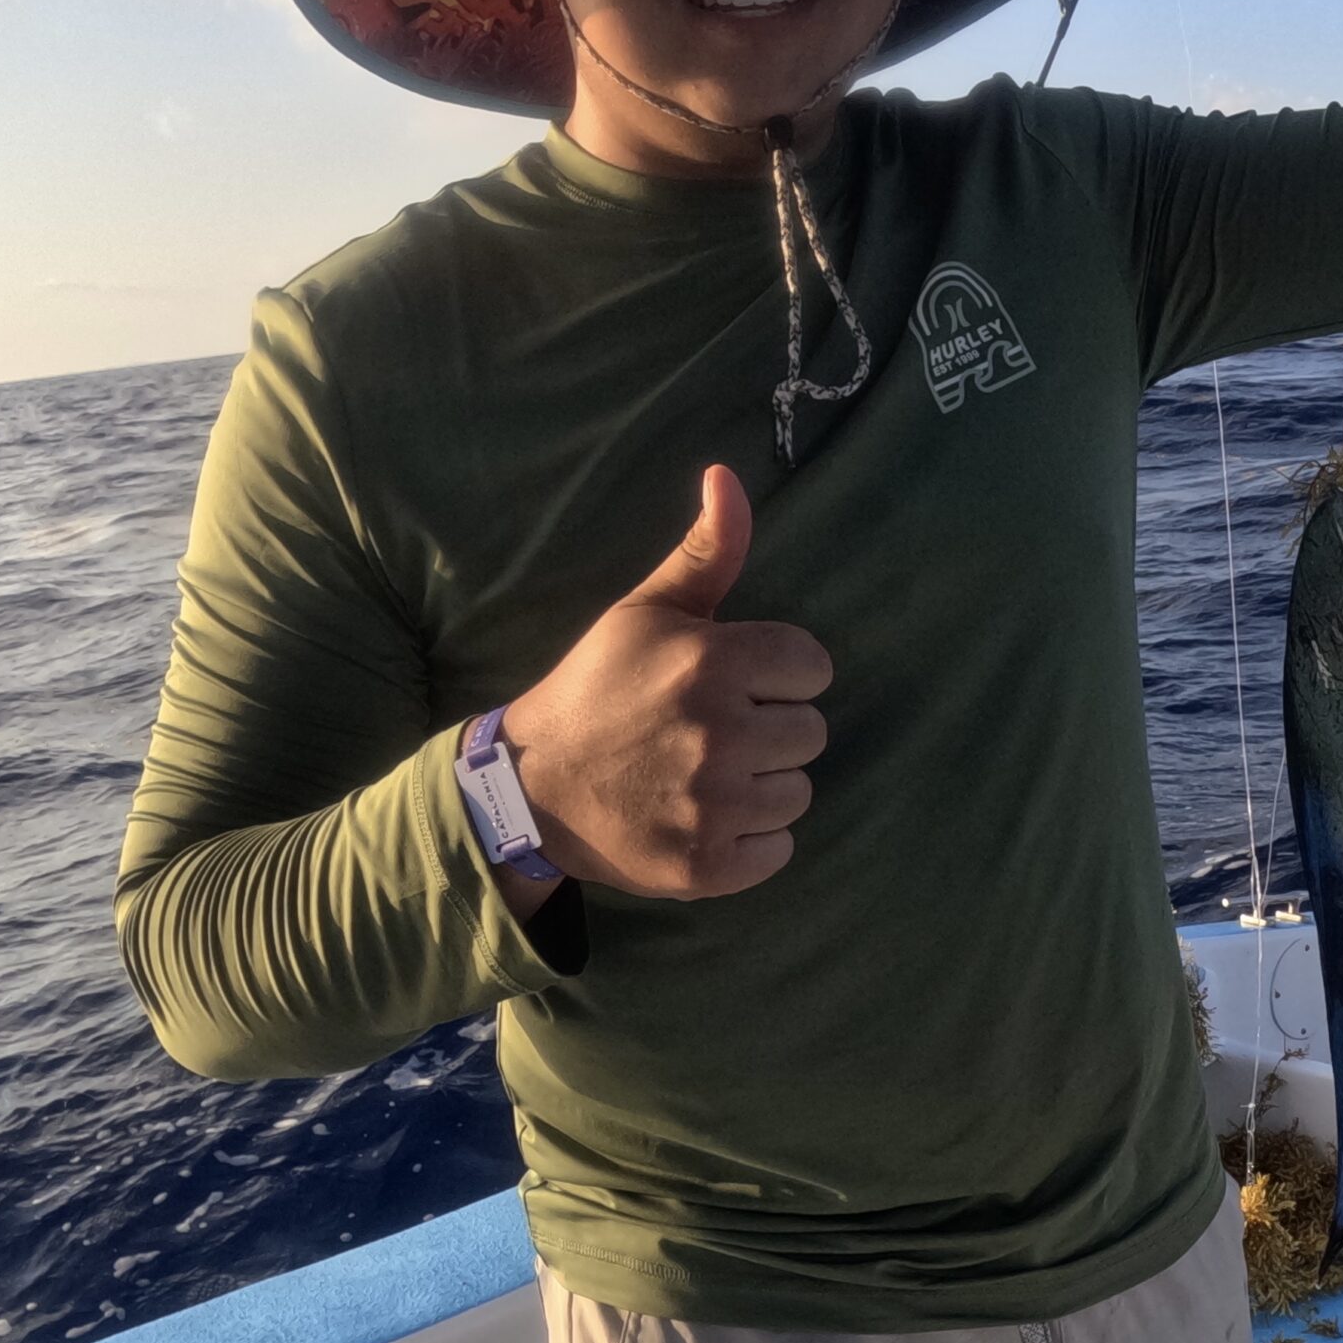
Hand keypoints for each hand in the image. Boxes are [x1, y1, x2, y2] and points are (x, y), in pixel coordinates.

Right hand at [500, 465, 830, 900]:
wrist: (529, 788)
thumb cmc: (597, 688)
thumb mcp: (646, 611)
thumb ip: (706, 551)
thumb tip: (729, 476)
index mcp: (712, 662)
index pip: (813, 667)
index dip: (779, 674)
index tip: (736, 682)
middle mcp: (719, 733)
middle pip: (811, 731)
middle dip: (770, 729)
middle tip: (713, 732)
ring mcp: (714, 805)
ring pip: (798, 792)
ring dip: (763, 786)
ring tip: (707, 775)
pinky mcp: (707, 865)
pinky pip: (779, 849)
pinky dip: (752, 841)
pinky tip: (706, 819)